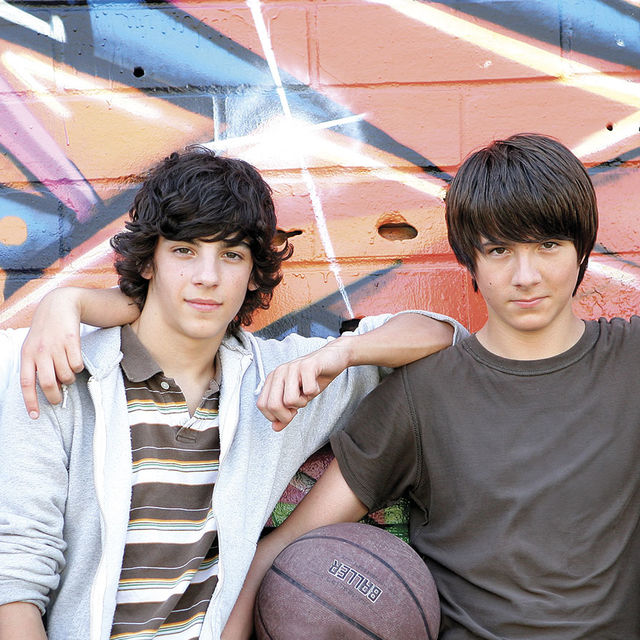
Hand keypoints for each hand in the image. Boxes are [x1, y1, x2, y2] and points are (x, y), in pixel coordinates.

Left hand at [20, 288, 84, 418]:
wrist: (58, 306)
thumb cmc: (45, 331)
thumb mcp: (34, 347)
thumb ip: (37, 366)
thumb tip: (50, 388)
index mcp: (27, 354)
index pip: (26, 382)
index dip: (30, 401)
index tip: (35, 416)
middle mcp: (40, 351)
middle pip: (48, 383)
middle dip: (55, 396)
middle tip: (59, 399)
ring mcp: (56, 346)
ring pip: (66, 375)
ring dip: (69, 378)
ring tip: (67, 372)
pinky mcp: (72, 341)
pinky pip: (77, 364)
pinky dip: (78, 367)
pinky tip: (75, 360)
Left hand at [257, 338, 352, 430]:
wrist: (333, 359)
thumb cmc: (313, 378)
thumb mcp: (297, 398)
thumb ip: (285, 413)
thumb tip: (275, 427)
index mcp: (273, 379)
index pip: (262, 405)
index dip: (275, 416)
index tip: (289, 412)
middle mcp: (279, 372)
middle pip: (273, 405)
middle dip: (287, 415)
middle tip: (298, 407)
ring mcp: (292, 368)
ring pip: (289, 400)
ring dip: (303, 402)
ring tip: (307, 392)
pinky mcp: (307, 366)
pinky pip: (307, 391)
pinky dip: (314, 392)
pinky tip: (315, 384)